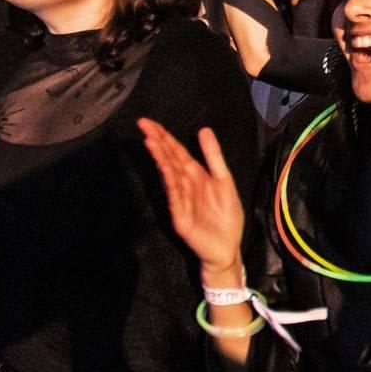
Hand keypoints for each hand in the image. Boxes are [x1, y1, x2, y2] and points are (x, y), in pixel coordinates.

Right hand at [138, 118, 246, 277]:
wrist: (227, 248)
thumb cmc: (226, 217)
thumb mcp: (224, 180)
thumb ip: (213, 156)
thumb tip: (203, 129)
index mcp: (195, 175)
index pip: (177, 152)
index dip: (165, 137)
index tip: (149, 123)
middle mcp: (184, 185)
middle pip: (169, 160)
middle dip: (157, 142)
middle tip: (143, 125)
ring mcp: (180, 200)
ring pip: (169, 175)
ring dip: (161, 158)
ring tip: (151, 141)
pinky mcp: (180, 217)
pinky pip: (175, 196)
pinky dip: (170, 181)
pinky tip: (165, 167)